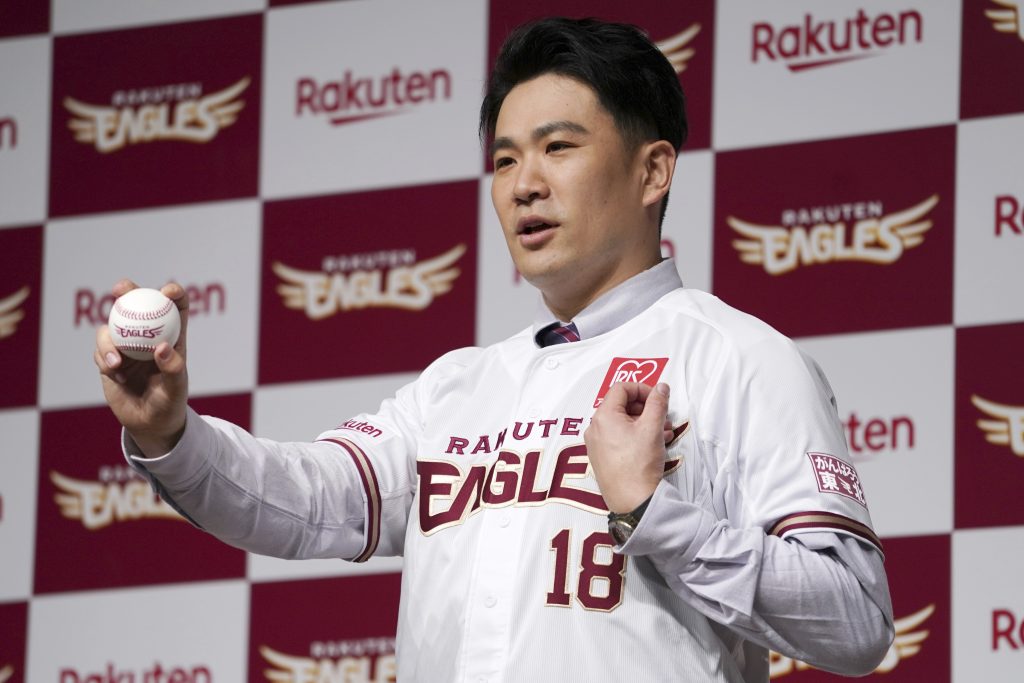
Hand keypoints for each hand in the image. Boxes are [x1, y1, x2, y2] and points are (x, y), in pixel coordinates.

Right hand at [94, 279, 189, 456]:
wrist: (149, 424)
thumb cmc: (170, 403)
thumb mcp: (176, 388)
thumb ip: (173, 369)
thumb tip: (161, 348)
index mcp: (172, 337)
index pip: (175, 307)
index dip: (173, 293)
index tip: (167, 292)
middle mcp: (148, 337)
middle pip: (137, 304)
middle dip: (127, 290)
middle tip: (120, 289)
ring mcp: (126, 347)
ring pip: (111, 327)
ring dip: (109, 340)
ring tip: (116, 363)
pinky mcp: (109, 360)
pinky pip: (100, 351)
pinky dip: (104, 359)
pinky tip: (115, 375)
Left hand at [585, 382, 670, 513]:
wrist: (633, 500)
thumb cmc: (638, 465)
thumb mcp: (652, 427)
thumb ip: (657, 402)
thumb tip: (661, 388)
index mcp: (603, 416)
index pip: (621, 388)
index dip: (642, 389)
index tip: (657, 398)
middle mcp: (595, 428)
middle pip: (622, 406)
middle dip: (646, 409)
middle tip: (664, 417)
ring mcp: (597, 444)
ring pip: (623, 423)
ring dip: (645, 423)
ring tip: (664, 432)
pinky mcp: (602, 458)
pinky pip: (619, 438)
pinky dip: (636, 436)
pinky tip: (655, 444)